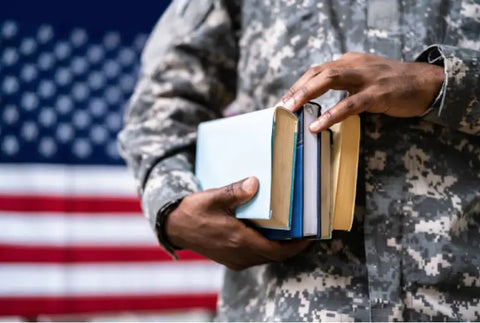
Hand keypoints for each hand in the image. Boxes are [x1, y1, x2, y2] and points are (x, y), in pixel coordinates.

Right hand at [165, 177, 310, 269]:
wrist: (174, 227)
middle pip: (275, 256)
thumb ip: (235, 192)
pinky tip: (270, 234)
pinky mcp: (230, 259)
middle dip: (292, 246)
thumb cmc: (193, 212)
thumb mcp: (213, 198)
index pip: (277, 251)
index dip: (297, 246)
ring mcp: (234, 259)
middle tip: (306, 231)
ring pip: (265, 257)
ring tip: (292, 232)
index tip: (311, 236)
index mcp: (239, 240)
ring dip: (279, 248)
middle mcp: (239, 254)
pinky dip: (266, 248)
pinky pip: (255, 257)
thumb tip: (255, 182)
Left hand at [279, 52, 444, 131]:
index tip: (285, 100)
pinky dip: (331, 114)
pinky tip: (318, 125)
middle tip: (283, 106)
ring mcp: (366, 77)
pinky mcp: (378, 93)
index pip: (317, 70)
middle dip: (297, 89)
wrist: (426, 82)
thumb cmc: (393, 83)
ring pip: (330, 80)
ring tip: (292, 110)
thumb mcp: (365, 77)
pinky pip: (350, 104)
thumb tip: (320, 100)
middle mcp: (354, 64)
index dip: (299, 85)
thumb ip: (344, 84)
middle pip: (318, 72)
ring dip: (307, 94)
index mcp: (349, 61)